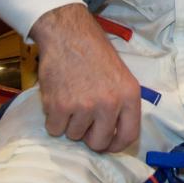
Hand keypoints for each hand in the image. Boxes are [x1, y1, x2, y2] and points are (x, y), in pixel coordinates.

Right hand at [29, 3, 141, 152]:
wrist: (69, 36)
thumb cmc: (96, 54)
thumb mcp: (122, 77)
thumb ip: (121, 104)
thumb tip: (115, 135)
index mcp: (129, 96)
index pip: (129, 136)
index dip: (116, 145)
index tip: (108, 145)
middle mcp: (109, 104)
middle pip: (98, 142)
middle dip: (89, 137)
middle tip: (84, 122)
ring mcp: (84, 106)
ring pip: (74, 136)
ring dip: (70, 124)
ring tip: (72, 100)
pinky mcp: (59, 106)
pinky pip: (55, 129)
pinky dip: (54, 119)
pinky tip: (58, 99)